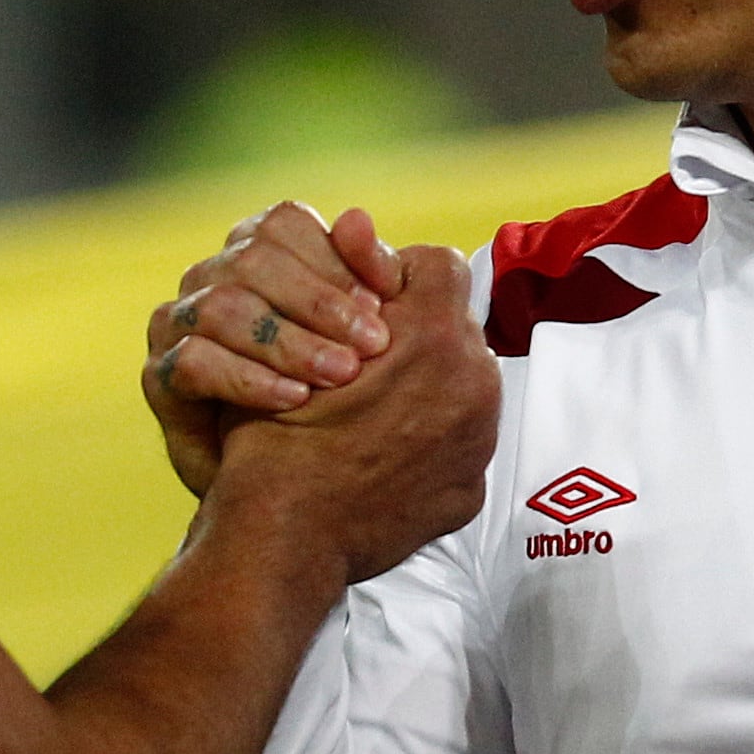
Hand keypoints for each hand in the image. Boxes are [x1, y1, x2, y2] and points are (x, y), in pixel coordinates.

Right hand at [144, 203, 405, 497]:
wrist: (280, 490)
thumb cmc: (330, 405)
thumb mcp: (358, 341)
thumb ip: (364, 283)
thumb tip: (361, 219)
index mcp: (256, 256)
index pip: (284, 225)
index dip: (335, 258)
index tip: (384, 303)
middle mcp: (208, 280)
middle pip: (252, 259)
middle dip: (318, 302)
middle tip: (373, 346)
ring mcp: (176, 326)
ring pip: (222, 307)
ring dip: (289, 342)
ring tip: (343, 378)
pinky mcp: (159, 377)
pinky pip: (195, 362)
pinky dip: (251, 380)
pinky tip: (297, 400)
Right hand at [203, 247, 497, 587]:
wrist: (282, 536)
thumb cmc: (275, 431)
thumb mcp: (295, 336)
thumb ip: (342, 275)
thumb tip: (360, 216)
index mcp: (434, 336)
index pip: (438, 266)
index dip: (394, 279)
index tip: (362, 306)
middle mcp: (473, 382)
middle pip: (456, 328)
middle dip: (416, 337)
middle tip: (364, 362)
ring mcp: (478, 440)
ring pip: (463, 384)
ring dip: (427, 388)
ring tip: (373, 412)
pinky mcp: (470, 490)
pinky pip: (461, 442)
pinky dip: (430, 443)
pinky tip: (384, 455)